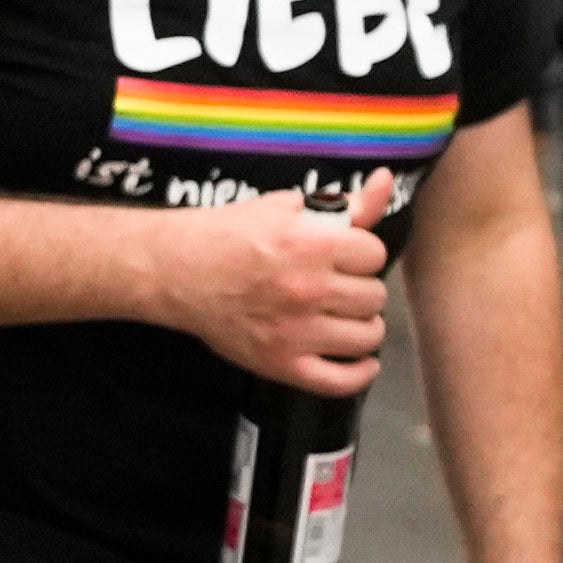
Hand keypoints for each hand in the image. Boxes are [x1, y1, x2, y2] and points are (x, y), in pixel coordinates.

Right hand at [128, 194, 392, 394]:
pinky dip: (360, 373)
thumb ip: (344, 204)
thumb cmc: (229, 234)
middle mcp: (308, 290)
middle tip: (340, 286)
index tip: (346, 256)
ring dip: (362, 325)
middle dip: (361, 287)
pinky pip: (340, 382)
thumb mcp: (285, 207)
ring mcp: (295, 333)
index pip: (374, 255)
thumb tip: (385, 180)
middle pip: (374, 296)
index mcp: (311, 245)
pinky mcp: (280, 364)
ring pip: (367, 336)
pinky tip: (361, 361)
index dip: (362, 253)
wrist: (176, 270)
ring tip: (345, 317)